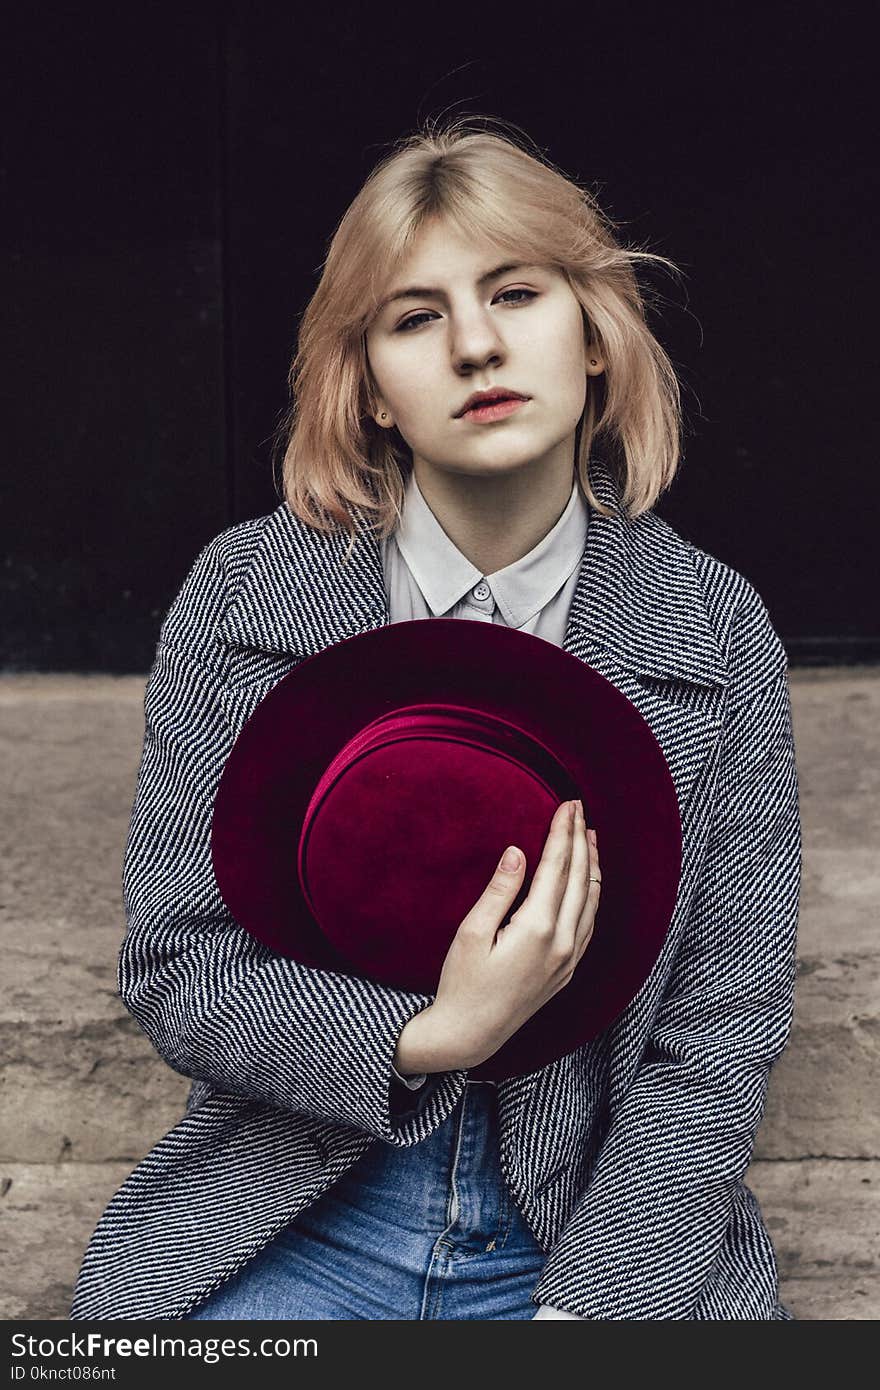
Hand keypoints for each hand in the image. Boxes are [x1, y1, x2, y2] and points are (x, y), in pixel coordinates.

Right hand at [397, 800, 600, 1072]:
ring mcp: (568, 958)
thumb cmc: (462, 982)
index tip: (567, 804)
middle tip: (579, 809)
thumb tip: (519, 852)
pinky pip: (589, 923)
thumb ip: (500, 891)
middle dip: (580, 840)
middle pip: (580, 879)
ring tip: (589, 837)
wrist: (470, 1034)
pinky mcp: (567, 970)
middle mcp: (562, 943)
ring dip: (591, 865)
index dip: (563, 832)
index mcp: (537, 929)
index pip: (557, 867)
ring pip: (591, 901)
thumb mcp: (472, 932)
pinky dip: (592, 895)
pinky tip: (588, 883)